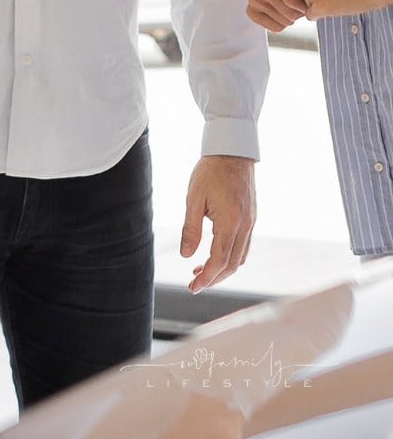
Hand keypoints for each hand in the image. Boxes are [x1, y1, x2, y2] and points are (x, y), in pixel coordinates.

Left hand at [181, 155, 255, 293]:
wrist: (233, 150)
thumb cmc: (210, 171)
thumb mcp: (194, 198)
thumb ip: (191, 229)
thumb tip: (186, 256)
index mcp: (230, 222)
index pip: (219, 261)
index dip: (206, 278)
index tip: (193, 287)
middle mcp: (245, 226)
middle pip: (232, 265)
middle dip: (213, 278)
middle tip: (194, 284)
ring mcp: (251, 222)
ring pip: (240, 257)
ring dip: (222, 269)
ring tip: (200, 271)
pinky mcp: (251, 217)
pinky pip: (243, 246)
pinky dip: (230, 256)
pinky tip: (215, 254)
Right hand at [247, 0, 306, 32]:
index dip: (303, 5)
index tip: (308, 3)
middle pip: (287, 12)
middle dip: (298, 13)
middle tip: (301, 8)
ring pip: (282, 20)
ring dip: (291, 18)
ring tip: (292, 10)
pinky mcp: (250, 11)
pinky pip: (274, 28)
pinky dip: (282, 25)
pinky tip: (283, 15)